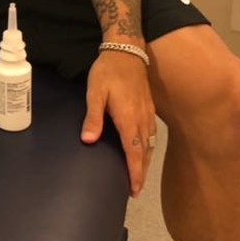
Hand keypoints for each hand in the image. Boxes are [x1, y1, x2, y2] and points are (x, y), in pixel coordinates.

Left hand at [80, 49, 156, 196]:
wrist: (127, 50)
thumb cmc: (108, 71)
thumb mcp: (95, 92)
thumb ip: (93, 117)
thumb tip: (88, 140)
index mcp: (129, 118)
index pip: (134, 152)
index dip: (135, 172)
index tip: (133, 189)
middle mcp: (142, 119)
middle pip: (144, 152)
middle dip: (141, 173)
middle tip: (135, 190)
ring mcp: (147, 113)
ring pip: (149, 144)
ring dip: (145, 162)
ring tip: (139, 176)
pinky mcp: (149, 108)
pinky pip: (151, 134)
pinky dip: (147, 148)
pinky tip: (142, 151)